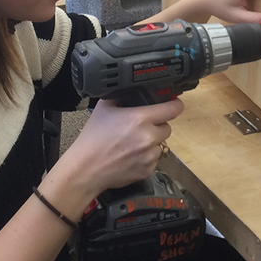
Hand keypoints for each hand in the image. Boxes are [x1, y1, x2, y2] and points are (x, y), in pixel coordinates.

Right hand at [58, 97, 182, 197]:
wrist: (86, 167)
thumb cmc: (93, 138)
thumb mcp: (105, 108)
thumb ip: (123, 97)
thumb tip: (135, 90)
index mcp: (140, 119)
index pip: (173, 109)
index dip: (174, 105)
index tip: (172, 104)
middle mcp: (149, 137)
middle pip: (167, 127)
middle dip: (156, 126)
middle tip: (139, 127)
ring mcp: (150, 155)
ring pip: (161, 144)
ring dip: (152, 143)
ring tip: (131, 143)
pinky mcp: (148, 169)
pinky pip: (155, 159)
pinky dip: (146, 157)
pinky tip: (130, 155)